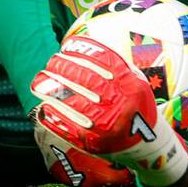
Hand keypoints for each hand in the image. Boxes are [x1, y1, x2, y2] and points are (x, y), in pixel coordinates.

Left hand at [31, 35, 187, 186]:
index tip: (66, 47)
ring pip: (74, 104)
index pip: (103, 63)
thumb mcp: (135, 81)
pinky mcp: (95, 142)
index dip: (82, 53)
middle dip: (64, 69)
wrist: (147, 143)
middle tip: (51, 62)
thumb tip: (87, 44)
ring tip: (39, 81)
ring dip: (53, 92)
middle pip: (86, 82)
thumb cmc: (134, 105)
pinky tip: (44, 106)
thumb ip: (117, 64)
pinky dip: (54, 116)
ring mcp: (107, 125)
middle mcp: (120, 105)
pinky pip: (70, 127)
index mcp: (130, 86)